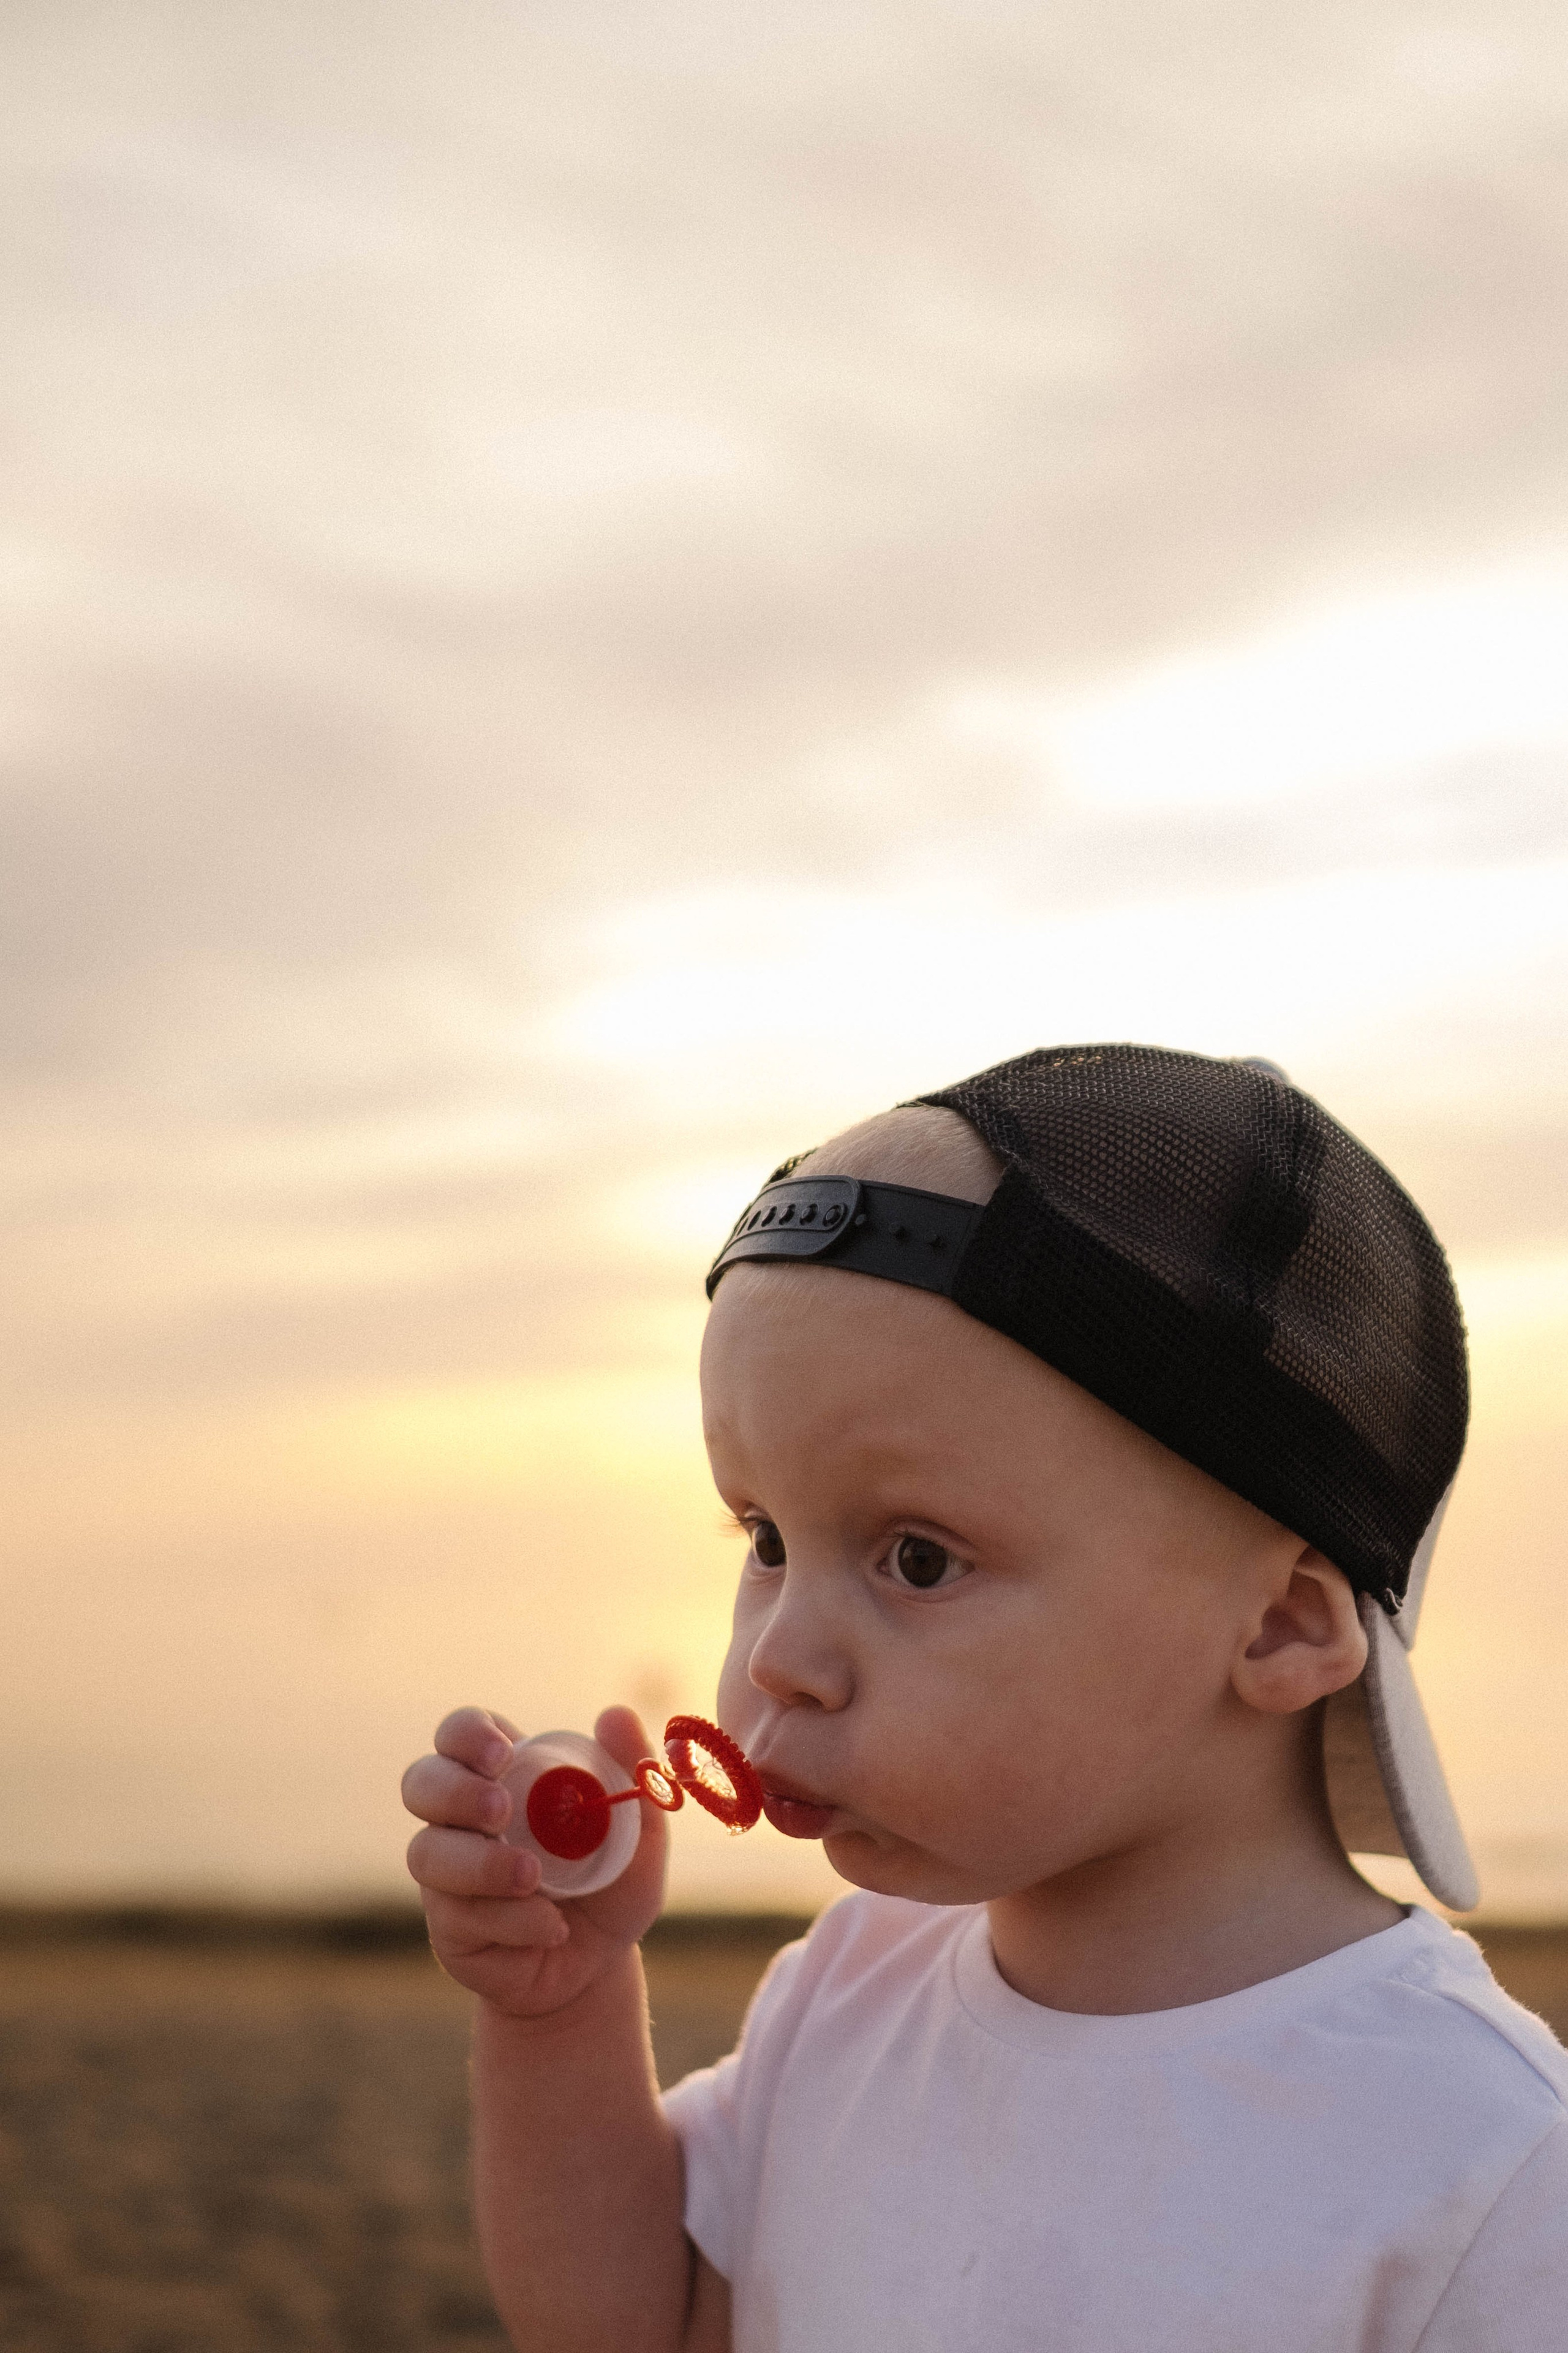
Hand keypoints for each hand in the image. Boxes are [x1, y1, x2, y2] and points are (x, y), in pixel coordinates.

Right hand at [401, 1704, 668, 2016]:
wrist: (599, 1965)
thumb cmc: (613, 1882)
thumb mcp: (639, 1829)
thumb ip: (632, 1770)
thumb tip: (615, 1714)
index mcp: (503, 1775)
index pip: (458, 1733)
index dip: (466, 1735)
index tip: (503, 1755)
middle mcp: (462, 1819)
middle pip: (420, 1783)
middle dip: (455, 1792)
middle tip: (502, 1811)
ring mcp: (447, 1875)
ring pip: (427, 1854)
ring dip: (482, 1864)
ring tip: (536, 1879)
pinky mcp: (448, 1928)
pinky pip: (460, 1917)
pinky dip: (512, 1921)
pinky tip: (553, 1928)